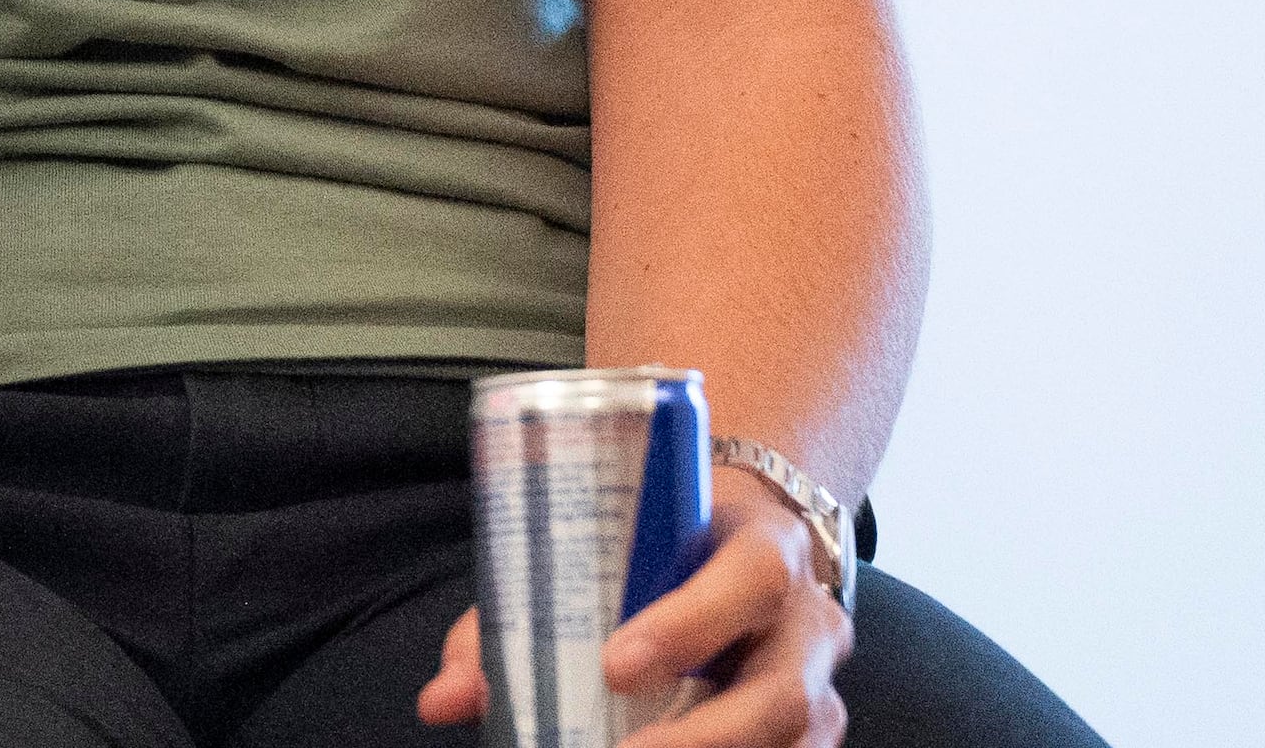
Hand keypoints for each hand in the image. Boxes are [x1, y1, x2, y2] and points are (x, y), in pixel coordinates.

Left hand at [413, 483, 849, 742]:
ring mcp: (819, 684)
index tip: (613, 666)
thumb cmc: (659, 546)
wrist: (739, 537)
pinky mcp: (816, 729)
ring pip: (796, 740)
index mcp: (765, 546)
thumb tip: (444, 699)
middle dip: (698, 739)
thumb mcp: (606, 547)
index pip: (750, 577)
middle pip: (782, 691)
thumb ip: (518, 617)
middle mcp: (809, 619)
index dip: (689, 626)